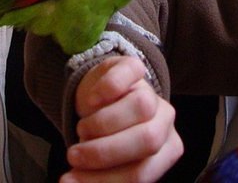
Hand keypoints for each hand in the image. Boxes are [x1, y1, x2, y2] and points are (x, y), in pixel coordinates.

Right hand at [63, 56, 182, 182]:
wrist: (100, 96)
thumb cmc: (105, 136)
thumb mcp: (106, 161)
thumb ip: (96, 174)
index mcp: (165, 150)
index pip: (142, 173)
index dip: (106, 180)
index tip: (72, 179)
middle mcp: (165, 121)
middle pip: (148, 140)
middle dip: (104, 152)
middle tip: (73, 155)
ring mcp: (152, 91)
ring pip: (142, 107)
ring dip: (102, 123)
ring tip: (82, 130)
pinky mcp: (134, 65)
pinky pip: (131, 72)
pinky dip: (107, 89)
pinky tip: (91, 101)